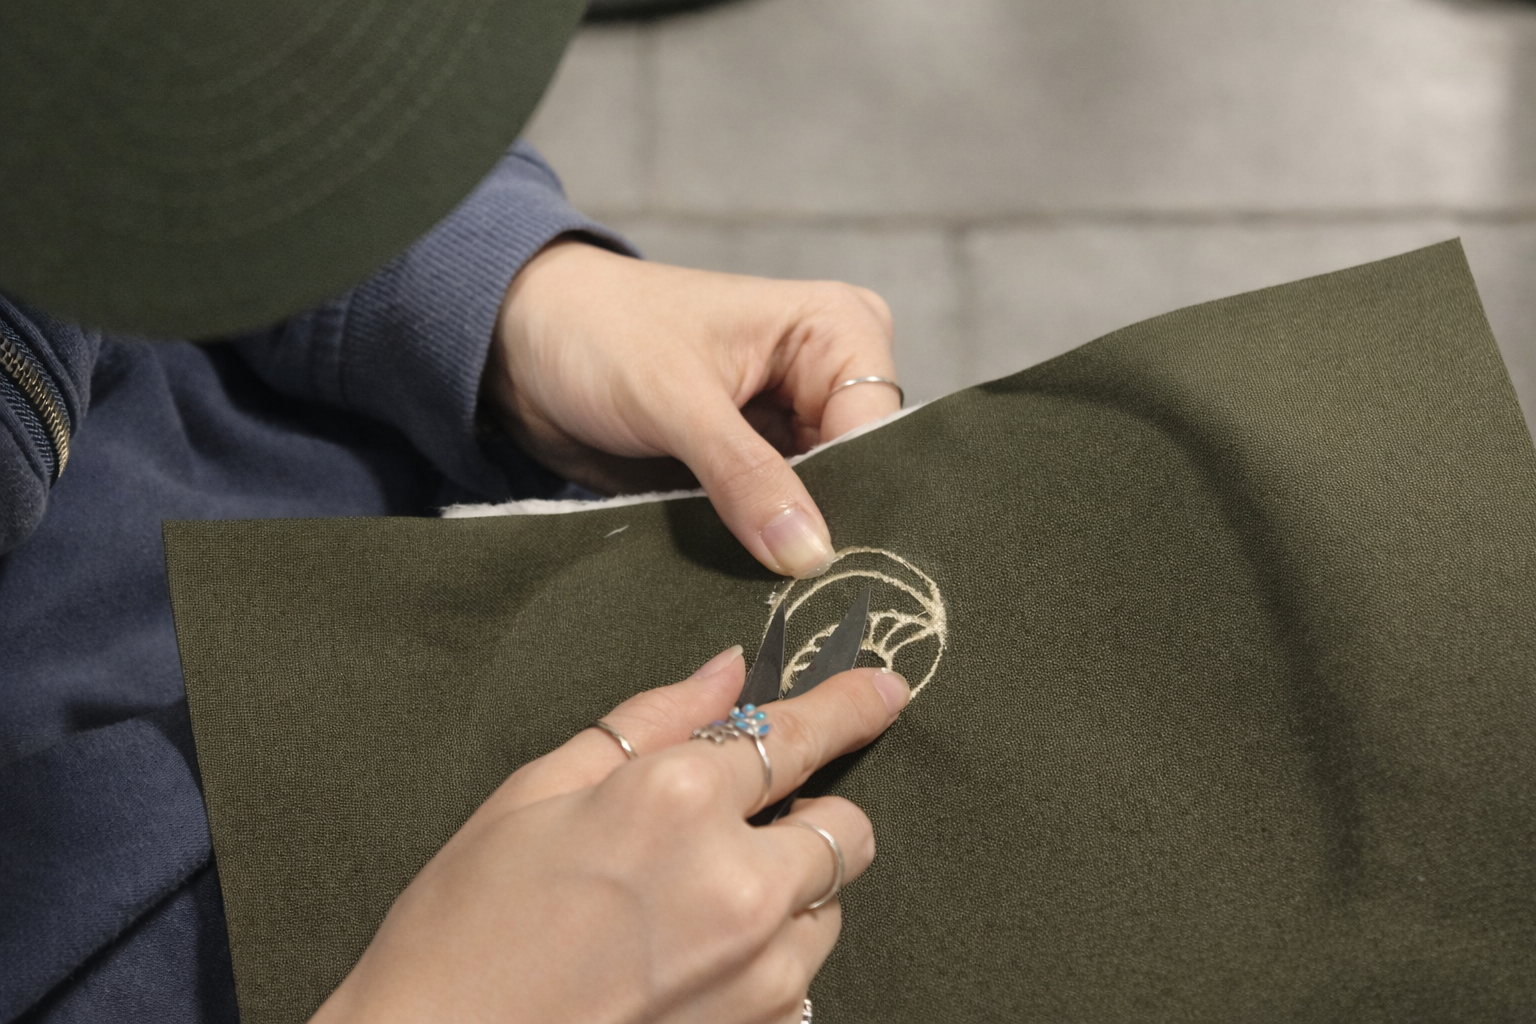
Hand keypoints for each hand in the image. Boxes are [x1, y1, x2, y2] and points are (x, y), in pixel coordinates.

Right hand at [311, 648, 910, 1023]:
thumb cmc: (464, 927)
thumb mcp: (534, 793)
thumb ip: (648, 723)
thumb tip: (727, 671)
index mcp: (677, 799)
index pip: (799, 735)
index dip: (850, 706)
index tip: (885, 691)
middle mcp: (740, 883)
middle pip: (845, 830)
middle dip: (808, 816)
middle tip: (739, 828)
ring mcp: (759, 973)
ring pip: (828, 910)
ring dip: (788, 895)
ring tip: (692, 910)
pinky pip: (799, 979)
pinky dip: (766, 962)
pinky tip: (688, 967)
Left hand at [484, 240, 899, 577]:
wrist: (522, 342)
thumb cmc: (599, 332)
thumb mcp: (674, 399)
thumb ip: (745, 475)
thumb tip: (811, 553)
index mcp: (838, 327)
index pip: (876, 431)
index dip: (854, 499)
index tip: (830, 568)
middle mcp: (828, 376)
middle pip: (858, 473)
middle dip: (826, 529)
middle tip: (807, 598)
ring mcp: (792, 425)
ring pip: (820, 505)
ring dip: (790, 547)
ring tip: (777, 599)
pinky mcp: (755, 466)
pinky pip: (777, 519)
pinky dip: (760, 549)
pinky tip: (750, 585)